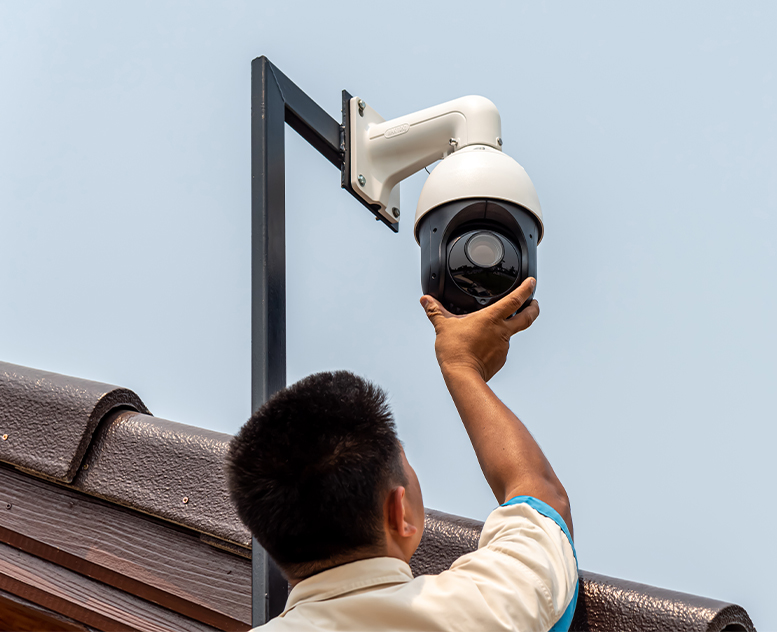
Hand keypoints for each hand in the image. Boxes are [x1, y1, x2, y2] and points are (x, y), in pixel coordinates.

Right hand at [420, 278, 539, 381]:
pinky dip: (496, 344)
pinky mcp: (500, 359)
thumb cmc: (455, 351)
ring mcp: (503, 346)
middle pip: (527, 317)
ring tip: (492, 328)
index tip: (532, 282)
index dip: (526, 289)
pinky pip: (501, 348)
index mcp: (491, 318)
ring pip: (511, 333)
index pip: (515, 299)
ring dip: (507, 328)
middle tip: (535, 302)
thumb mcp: (443, 327)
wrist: (463, 376)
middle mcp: (502, 331)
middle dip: (534, 308)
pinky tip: (484, 346)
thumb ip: (435, 311)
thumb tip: (425, 300)